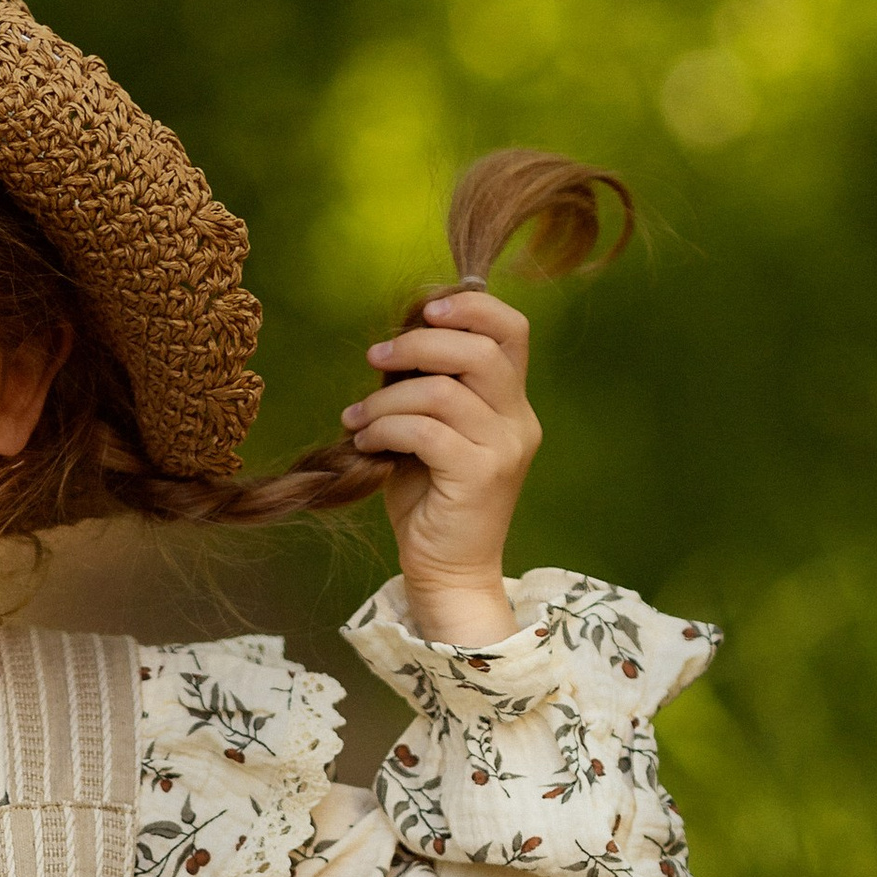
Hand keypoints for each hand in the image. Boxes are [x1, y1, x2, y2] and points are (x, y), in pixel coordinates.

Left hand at [338, 284, 538, 643]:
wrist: (446, 569)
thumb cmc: (431, 499)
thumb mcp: (430, 431)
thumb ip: (426, 388)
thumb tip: (392, 344)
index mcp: (511, 404)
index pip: (512, 331)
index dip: (472, 306)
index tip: (425, 310)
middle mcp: (517, 421)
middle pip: (480, 350)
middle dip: (419, 344)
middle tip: (376, 356)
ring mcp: (503, 450)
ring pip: (445, 392)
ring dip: (389, 397)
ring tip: (358, 416)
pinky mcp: (480, 477)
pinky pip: (427, 431)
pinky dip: (387, 427)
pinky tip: (366, 439)